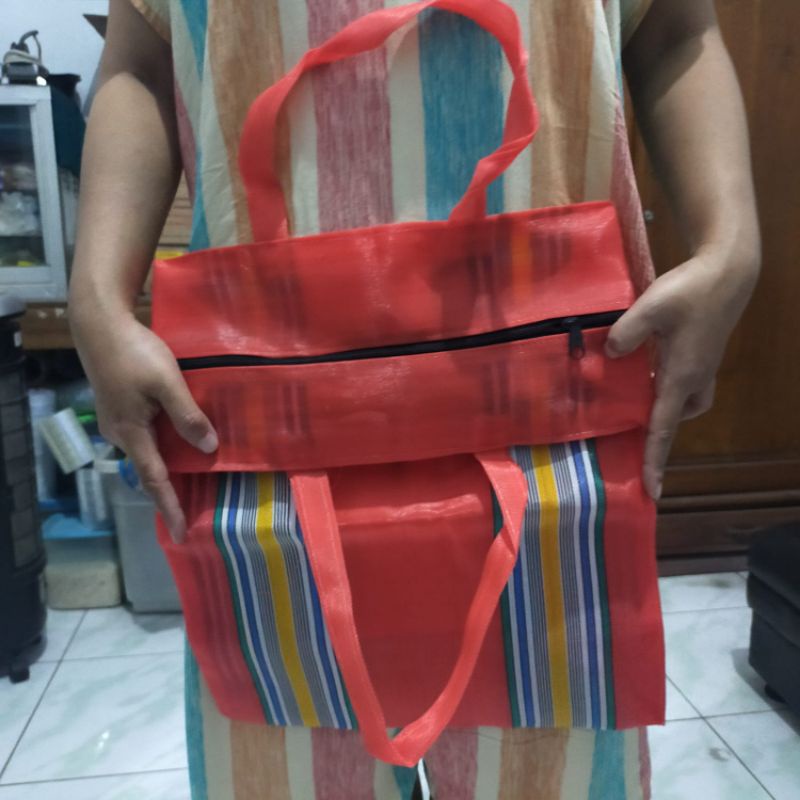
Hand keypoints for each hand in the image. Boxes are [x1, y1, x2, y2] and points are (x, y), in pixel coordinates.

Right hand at [71, 311, 217, 542]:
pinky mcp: (120, 407)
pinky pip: (145, 435)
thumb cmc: (135, 353)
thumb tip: (209, 448)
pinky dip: (163, 445)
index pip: (155, 480)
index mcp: (132, 432)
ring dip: (169, 465)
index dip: (171, 507)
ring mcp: (118, 420)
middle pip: (151, 469)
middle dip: (171, 491)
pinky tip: (179, 439)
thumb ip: (187, 415)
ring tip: (194, 477)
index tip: (182, 533)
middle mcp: (121, 434)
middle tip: (195, 509)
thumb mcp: (167, 383)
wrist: (100, 325)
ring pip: (148, 451)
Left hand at [605, 252, 757, 499]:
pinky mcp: (702, 352)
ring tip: (633, 399)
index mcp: (681, 377)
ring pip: (683, 400)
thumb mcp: (650, 309)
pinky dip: (666, 385)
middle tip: (631, 435)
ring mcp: (701, 365)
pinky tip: (645, 367)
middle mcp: (694, 378)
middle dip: (656, 431)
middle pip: (674, 418)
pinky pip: (684, 382)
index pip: (662, 428)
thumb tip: (608, 354)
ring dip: (662, 405)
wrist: (728, 271)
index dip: (654, 460)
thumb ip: (625, 334)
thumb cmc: (691, 291)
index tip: (651, 491)